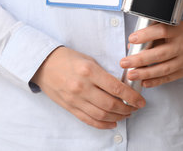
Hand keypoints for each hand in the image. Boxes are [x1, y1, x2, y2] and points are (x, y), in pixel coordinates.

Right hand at [31, 47, 145, 129]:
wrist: (43, 64)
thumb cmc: (66, 58)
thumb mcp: (88, 60)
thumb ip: (104, 73)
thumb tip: (122, 86)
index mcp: (89, 71)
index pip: (116, 87)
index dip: (131, 97)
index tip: (140, 100)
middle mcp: (82, 87)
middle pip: (110, 104)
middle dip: (127, 109)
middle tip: (135, 108)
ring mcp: (75, 99)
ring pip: (101, 115)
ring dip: (117, 117)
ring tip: (126, 114)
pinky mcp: (69, 107)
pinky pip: (88, 120)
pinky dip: (102, 124)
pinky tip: (112, 122)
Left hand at [120, 21, 182, 87]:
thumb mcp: (174, 26)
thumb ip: (156, 33)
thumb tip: (134, 43)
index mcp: (180, 30)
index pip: (161, 31)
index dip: (145, 35)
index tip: (132, 39)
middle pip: (160, 54)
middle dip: (139, 59)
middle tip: (124, 62)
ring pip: (164, 68)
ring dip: (145, 73)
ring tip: (130, 74)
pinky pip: (170, 78)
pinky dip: (156, 81)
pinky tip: (144, 82)